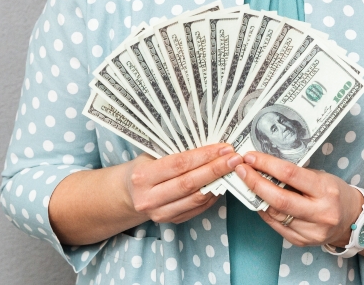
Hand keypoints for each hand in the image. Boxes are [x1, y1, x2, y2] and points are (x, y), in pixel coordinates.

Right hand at [122, 143, 241, 223]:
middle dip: (216, 169)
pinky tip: (220, 184)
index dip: (205, 156)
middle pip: (189, 183)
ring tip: (231, 171)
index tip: (224, 148)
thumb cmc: (144, 167)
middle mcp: (149, 198)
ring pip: (195, 199)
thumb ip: (175, 150)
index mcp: (143, 176)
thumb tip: (209, 143)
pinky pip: (196, 209)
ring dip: (217, 184)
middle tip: (235, 159)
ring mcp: (159, 213)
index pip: (179, 164)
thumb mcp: (152, 154)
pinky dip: (211, 196)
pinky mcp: (169, 222)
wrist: (129, 193)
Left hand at [232, 151, 361, 247]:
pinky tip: (258, 200)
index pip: (290, 174)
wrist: (351, 219)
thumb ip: (295, 174)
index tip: (250, 157)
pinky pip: (276, 225)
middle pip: (279, 199)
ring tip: (246, 183)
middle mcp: (320, 213)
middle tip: (241, 170)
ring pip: (274, 213)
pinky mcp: (301, 241)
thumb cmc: (334, 192)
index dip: (267, 165)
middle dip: (255, 183)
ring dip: (256, 197)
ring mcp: (311, 231)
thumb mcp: (321, 177)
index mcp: (326, 191)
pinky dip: (264, 211)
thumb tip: (264, 166)